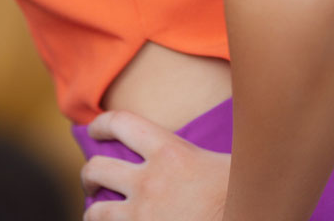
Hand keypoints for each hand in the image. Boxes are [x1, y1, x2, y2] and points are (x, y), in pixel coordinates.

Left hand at [81, 108, 229, 219]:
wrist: (245, 219)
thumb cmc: (241, 195)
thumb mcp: (228, 161)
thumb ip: (209, 149)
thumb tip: (232, 123)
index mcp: (170, 152)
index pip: (122, 123)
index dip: (102, 123)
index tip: (93, 130)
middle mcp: (149, 182)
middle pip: (98, 168)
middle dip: (88, 173)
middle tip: (90, 177)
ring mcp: (142, 216)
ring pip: (96, 211)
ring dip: (92, 211)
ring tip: (94, 212)